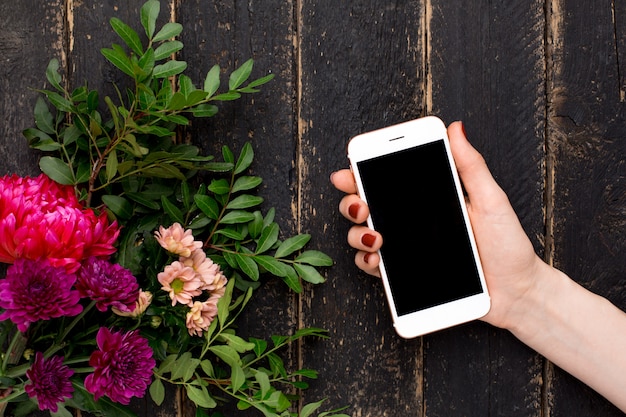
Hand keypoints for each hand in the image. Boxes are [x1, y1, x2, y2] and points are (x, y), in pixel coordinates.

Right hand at [330, 121, 546, 329]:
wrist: (517, 292)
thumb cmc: (508, 245)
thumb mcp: (492, 200)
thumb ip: (471, 166)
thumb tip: (456, 128)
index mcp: (428, 198)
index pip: (388, 180)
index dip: (361, 173)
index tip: (350, 171)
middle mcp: (411, 221)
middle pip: (365, 206)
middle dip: (352, 203)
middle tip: (361, 206)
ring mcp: (406, 248)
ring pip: (362, 236)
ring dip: (357, 234)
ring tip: (374, 236)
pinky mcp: (406, 275)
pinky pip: (374, 268)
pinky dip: (367, 263)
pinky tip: (377, 260)